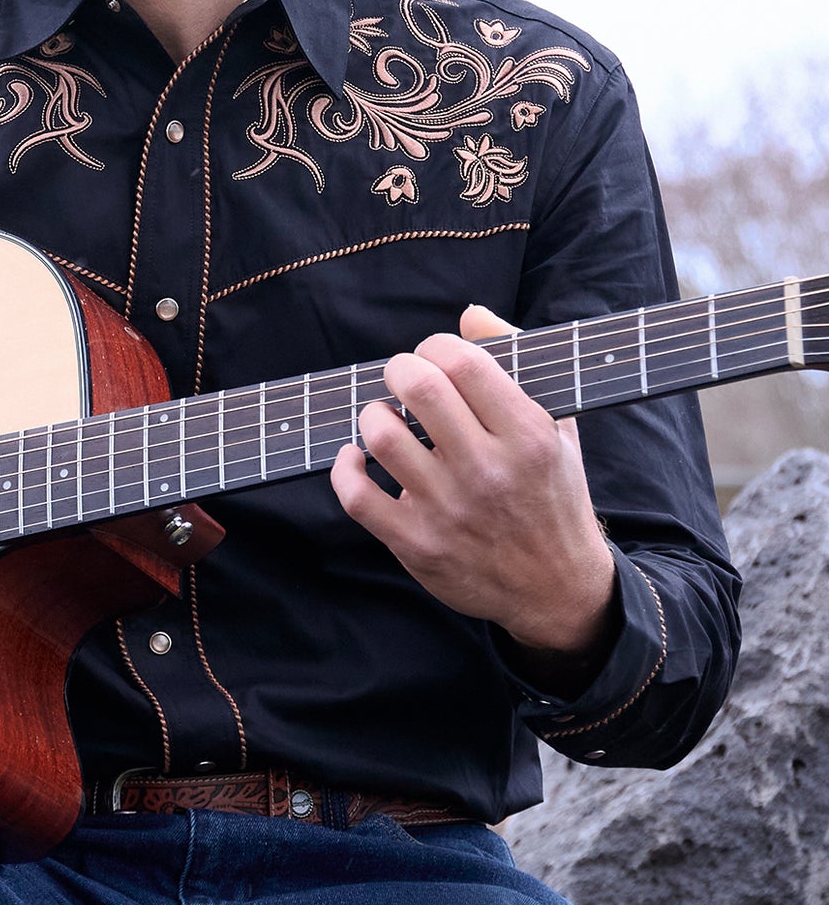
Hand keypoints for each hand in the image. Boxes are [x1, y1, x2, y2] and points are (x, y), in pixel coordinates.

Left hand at [329, 304, 617, 667]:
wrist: (558, 590)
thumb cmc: (553, 496)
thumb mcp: (557, 427)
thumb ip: (517, 365)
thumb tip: (469, 315)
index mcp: (528, 436)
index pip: (463, 361)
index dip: (436, 345)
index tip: (434, 356)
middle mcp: (488, 471)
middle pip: (419, 387)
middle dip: (400, 369)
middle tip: (403, 379)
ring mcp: (449, 511)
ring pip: (382, 436)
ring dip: (374, 415)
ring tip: (387, 419)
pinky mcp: (417, 545)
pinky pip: (356, 495)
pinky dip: (345, 467)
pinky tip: (358, 456)